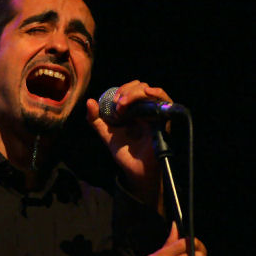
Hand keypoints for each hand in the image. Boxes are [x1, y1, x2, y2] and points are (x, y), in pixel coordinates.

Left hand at [86, 80, 171, 208]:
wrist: (135, 169)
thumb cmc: (125, 152)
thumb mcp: (106, 133)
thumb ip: (96, 119)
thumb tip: (89, 101)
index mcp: (135, 110)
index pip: (133, 88)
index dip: (122, 90)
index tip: (112, 101)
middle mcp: (147, 110)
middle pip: (142, 86)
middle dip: (127, 90)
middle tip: (117, 104)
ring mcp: (157, 114)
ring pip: (152, 91)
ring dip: (136, 93)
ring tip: (123, 104)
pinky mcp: (164, 120)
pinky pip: (165, 102)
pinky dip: (156, 93)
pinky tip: (147, 92)